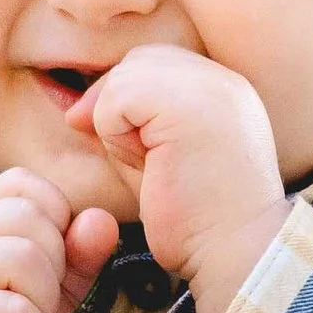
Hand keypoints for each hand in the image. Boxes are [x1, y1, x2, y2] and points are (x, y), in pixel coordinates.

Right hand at [0, 169, 118, 312]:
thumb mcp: (55, 296)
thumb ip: (79, 255)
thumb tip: (101, 220)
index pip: (23, 184)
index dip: (54, 221)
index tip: (45, 273)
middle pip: (31, 217)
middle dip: (53, 271)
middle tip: (30, 312)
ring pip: (26, 259)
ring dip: (42, 308)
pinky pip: (16, 312)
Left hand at [68, 47, 290, 312]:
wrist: (235, 251)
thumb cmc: (197, 221)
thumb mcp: (161, 160)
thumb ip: (132, 124)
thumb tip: (77, 110)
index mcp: (226, 91)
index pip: (159, 65)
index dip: (131, 101)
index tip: (137, 151)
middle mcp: (224, 79)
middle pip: (141, 60)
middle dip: (120, 104)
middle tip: (137, 157)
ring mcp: (209, 86)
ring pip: (127, 74)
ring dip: (119, 120)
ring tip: (148, 162)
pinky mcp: (187, 103)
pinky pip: (120, 96)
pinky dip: (115, 131)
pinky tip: (144, 162)